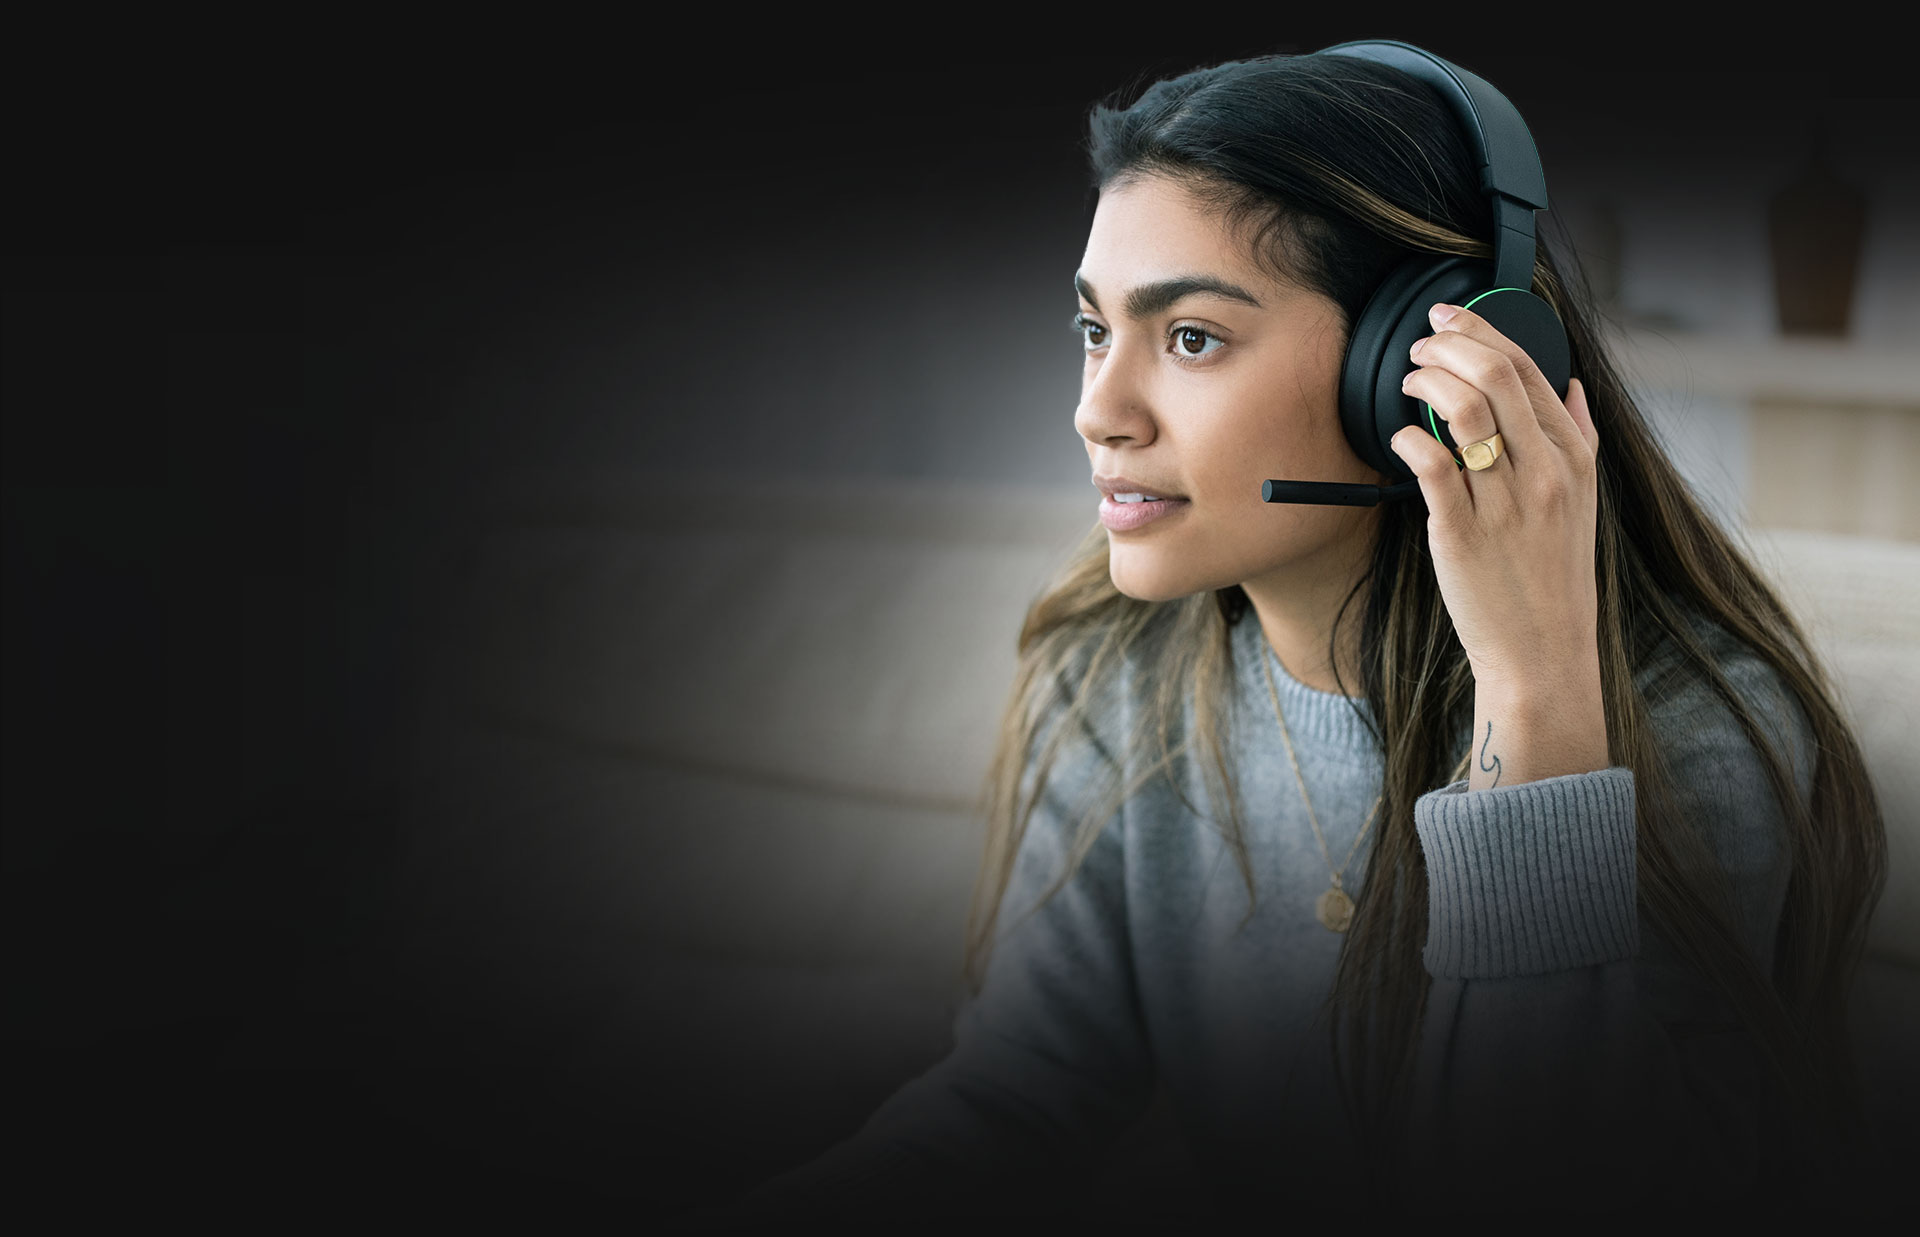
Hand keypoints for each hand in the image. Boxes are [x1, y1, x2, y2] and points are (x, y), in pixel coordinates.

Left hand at [1388, 301, 1602, 690]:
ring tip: (1408, 380)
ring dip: (1426, 380)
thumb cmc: (1553, 575)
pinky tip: (1400, 436)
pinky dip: (1408, 437)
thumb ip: (1579, 438)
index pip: (1529, 368)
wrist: (1542, 650)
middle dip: (1449, 343)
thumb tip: (1573, 385)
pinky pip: (1432, 464)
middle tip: (1420, 343)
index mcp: (1574, 458)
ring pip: (1464, 409)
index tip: (1450, 318)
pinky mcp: (1462, 533)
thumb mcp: (1585, 502)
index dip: (1483, 331)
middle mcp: (1544, 473)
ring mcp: (1504, 502)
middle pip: (1496, 375)